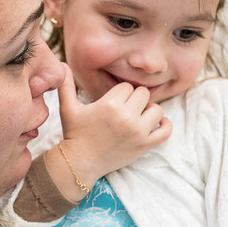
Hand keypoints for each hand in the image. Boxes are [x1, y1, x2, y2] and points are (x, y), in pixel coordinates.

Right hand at [56, 66, 171, 188]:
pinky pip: (166, 131)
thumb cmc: (74, 134)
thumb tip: (61, 64)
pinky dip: (164, 125)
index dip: (120, 93)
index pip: (127, 86)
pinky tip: (156, 123)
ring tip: (137, 116)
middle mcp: (126, 117)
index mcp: (110, 104)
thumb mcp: (67, 108)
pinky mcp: (144, 145)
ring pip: (157, 109)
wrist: (79, 163)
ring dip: (148, 110)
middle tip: (124, 108)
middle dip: (134, 99)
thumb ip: (65, 84)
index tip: (112, 102)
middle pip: (143, 94)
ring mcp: (137, 132)